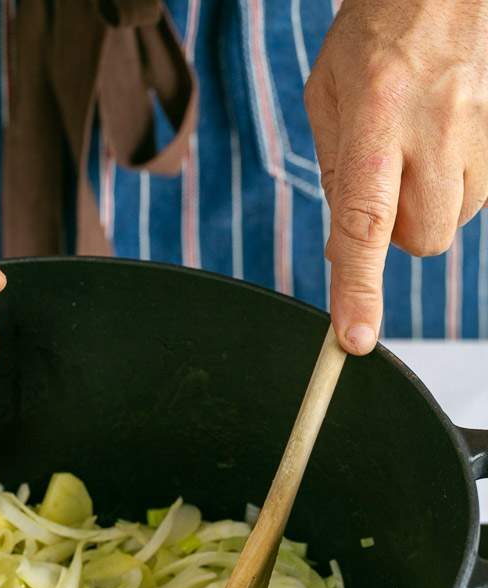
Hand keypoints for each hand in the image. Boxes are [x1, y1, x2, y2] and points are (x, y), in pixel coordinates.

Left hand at [304, 0, 487, 353]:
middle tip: (381, 191)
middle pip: (422, 239)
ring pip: (452, 223)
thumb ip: (336, 176)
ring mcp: (479, 129)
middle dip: (394, 237)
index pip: (366, 221)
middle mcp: (435, 126)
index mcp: (376, 114)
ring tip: (411, 158)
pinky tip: (438, 149)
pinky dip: (451, 191)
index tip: (354, 338)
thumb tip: (343, 252)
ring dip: (424, 212)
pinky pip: (476, 198)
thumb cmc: (374, 36)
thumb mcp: (328, 97)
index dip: (360, 287)